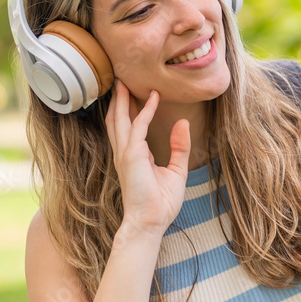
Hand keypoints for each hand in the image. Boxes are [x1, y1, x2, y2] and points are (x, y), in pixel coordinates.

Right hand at [105, 79, 192, 241]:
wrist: (151, 222)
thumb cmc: (161, 203)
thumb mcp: (176, 170)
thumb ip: (179, 147)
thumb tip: (182, 123)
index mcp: (134, 157)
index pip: (129, 127)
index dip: (131, 109)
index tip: (139, 92)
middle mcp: (126, 153)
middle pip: (118, 119)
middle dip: (118, 99)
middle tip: (120, 79)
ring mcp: (126, 154)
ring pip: (120, 119)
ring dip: (122, 99)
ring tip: (124, 81)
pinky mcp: (132, 156)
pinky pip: (138, 127)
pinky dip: (145, 111)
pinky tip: (153, 98)